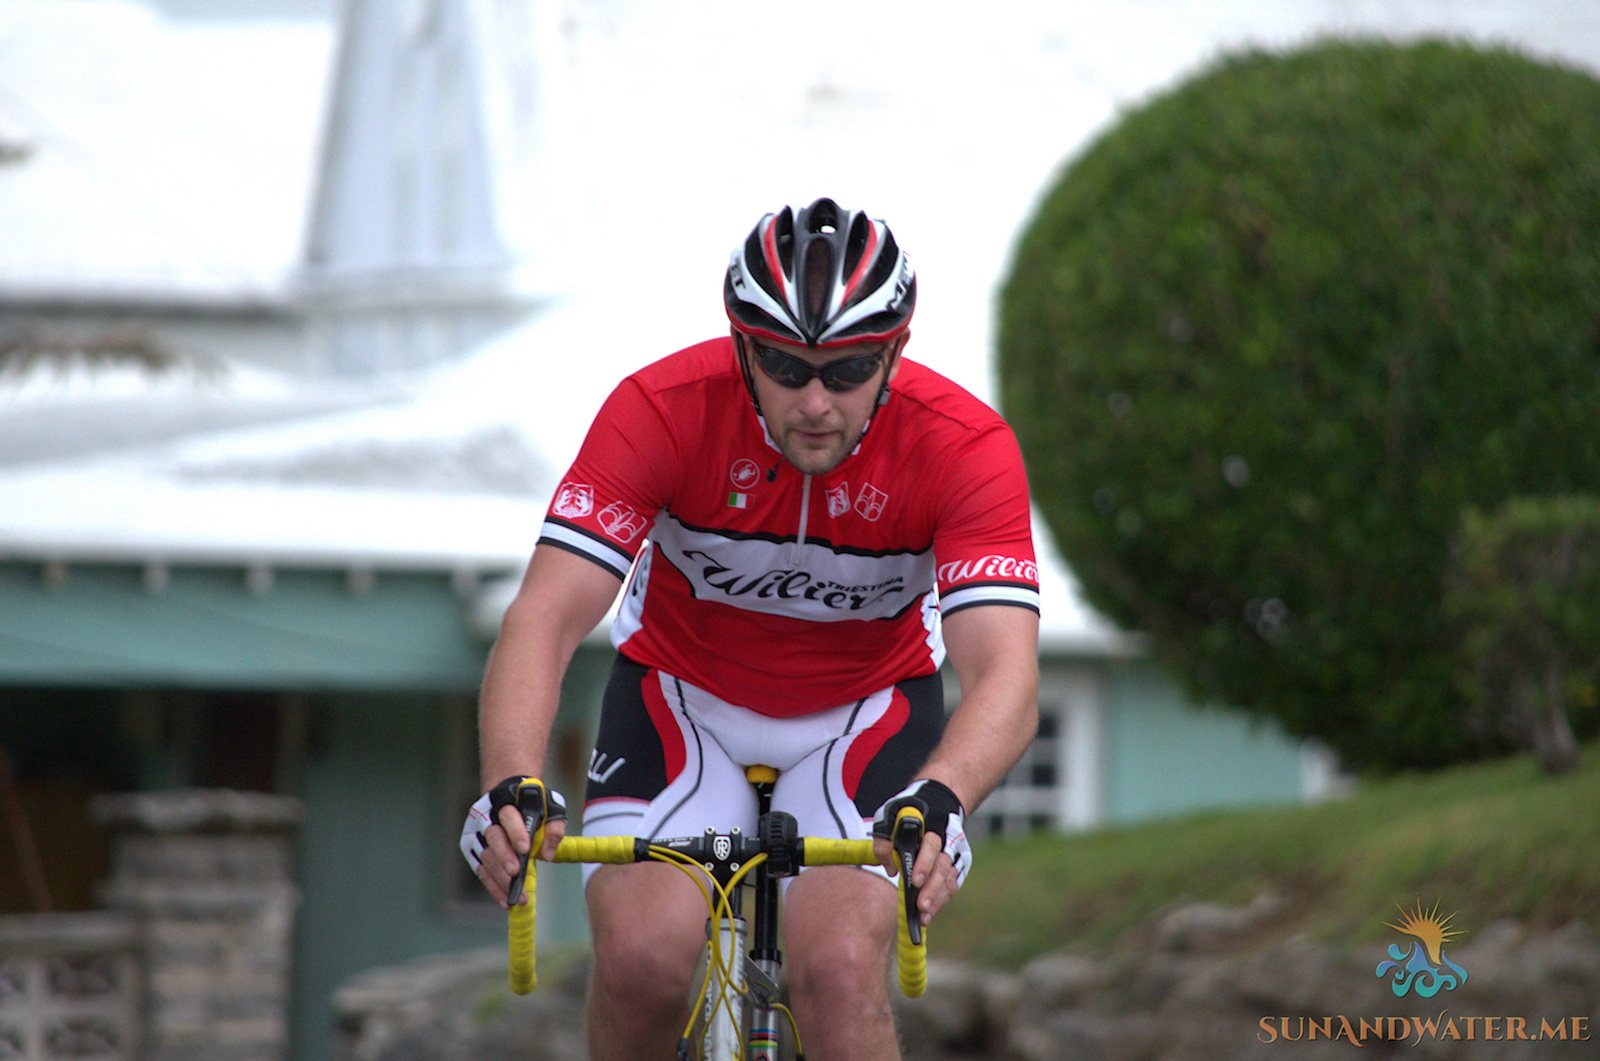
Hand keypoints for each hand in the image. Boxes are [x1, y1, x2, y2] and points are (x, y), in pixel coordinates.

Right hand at [460, 779, 566, 907]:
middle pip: (493, 837)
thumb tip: (547, 854)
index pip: (508, 816)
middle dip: (504, 857)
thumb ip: (553, 827)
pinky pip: (480, 870)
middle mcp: (486, 817)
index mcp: (506, 803)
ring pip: (486, 857)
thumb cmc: (530, 804)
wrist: (506, 795)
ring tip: (516, 895)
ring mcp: (476, 833)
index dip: (516, 832)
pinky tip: (505, 899)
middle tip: (516, 873)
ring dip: (500, 878)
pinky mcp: (471, 848)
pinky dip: (492, 886)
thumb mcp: (549, 807)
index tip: (526, 849)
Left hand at [871, 779, 971, 925]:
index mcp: (932, 825)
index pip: (931, 846)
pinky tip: (930, 913)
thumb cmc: (908, 811)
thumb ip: (884, 838)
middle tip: (920, 907)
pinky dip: (942, 900)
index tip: (913, 881)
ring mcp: (955, 853)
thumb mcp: (890, 814)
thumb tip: (892, 867)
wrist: (936, 802)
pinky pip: (953, 885)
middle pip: (943, 866)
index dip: (924, 863)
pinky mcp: (959, 864)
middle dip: (932, 888)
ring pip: (950, 879)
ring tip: (923, 918)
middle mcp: (948, 840)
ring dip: (937, 899)